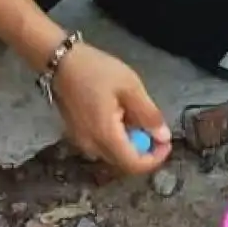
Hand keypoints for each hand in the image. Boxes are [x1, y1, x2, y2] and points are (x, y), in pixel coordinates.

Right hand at [52, 42, 172, 173]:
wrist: (60, 61)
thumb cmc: (96, 70)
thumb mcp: (130, 87)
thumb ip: (148, 115)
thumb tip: (164, 137)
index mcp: (105, 136)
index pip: (134, 165)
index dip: (155, 159)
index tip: (167, 143)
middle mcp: (91, 146)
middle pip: (124, 163)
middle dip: (145, 150)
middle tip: (156, 127)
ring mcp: (81, 142)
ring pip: (114, 154)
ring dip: (131, 143)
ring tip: (137, 115)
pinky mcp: (77, 135)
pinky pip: (103, 145)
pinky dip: (118, 137)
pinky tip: (121, 114)